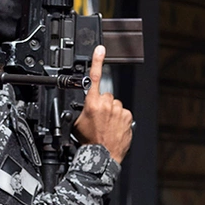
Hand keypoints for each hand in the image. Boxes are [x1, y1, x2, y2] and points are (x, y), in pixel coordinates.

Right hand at [73, 46, 132, 164]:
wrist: (102, 155)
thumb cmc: (89, 141)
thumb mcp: (77, 123)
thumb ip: (81, 109)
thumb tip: (83, 106)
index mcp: (92, 103)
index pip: (94, 77)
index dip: (97, 61)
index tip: (100, 49)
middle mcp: (106, 104)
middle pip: (106, 95)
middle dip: (103, 104)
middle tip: (99, 118)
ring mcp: (118, 110)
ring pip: (115, 104)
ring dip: (112, 112)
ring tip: (107, 125)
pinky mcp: (128, 116)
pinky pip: (123, 113)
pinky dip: (120, 119)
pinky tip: (114, 128)